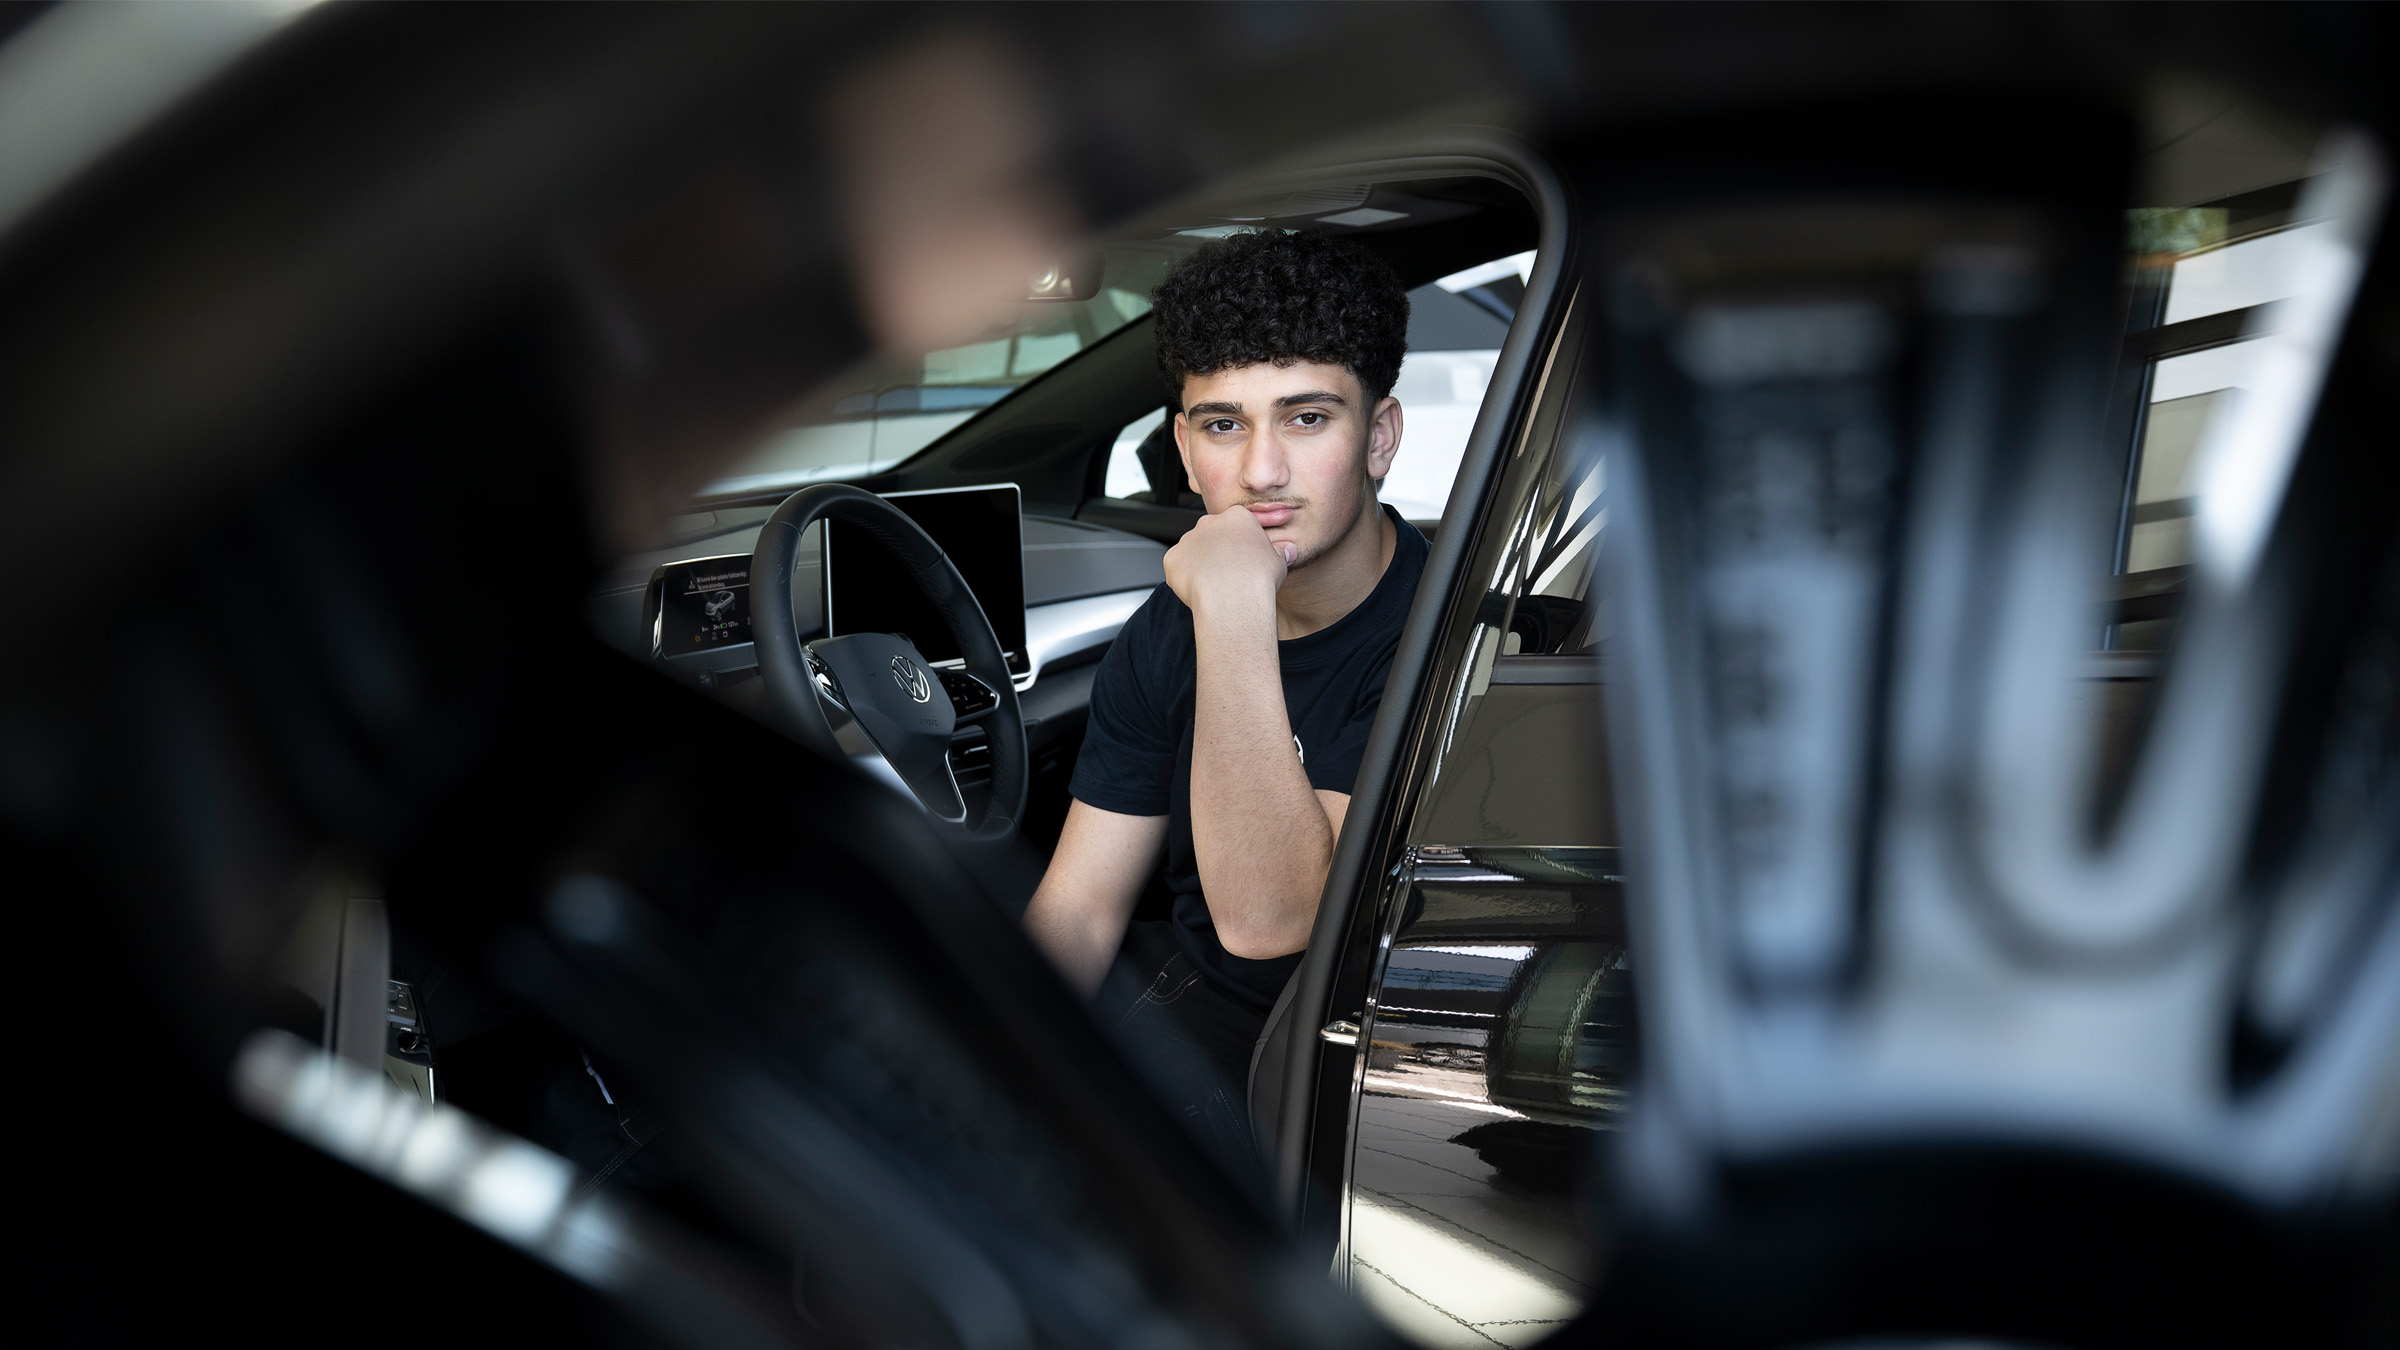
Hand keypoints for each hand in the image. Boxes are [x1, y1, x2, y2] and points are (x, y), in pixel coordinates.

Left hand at [1164, 503, 1290, 619]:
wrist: (1232, 597)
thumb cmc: (1257, 579)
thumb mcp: (1279, 562)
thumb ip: (1279, 553)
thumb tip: (1288, 552)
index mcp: (1236, 517)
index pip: (1237, 525)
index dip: (1241, 544)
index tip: (1245, 559)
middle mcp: (1209, 522)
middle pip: (1212, 535)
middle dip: (1218, 551)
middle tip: (1229, 574)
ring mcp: (1188, 539)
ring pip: (1194, 551)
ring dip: (1201, 564)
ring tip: (1215, 586)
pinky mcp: (1172, 558)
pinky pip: (1178, 567)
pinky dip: (1185, 578)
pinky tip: (1200, 590)